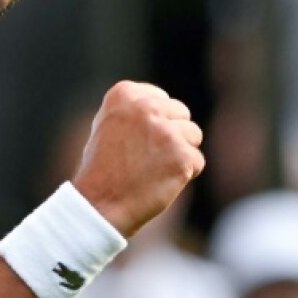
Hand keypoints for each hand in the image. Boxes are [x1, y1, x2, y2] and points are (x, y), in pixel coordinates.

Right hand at [71, 81, 203, 236]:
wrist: (99, 203)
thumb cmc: (103, 167)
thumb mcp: (110, 125)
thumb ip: (136, 110)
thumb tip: (166, 105)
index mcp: (124, 94)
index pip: (160, 98)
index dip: (153, 122)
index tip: (134, 141)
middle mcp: (145, 106)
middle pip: (180, 113)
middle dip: (170, 134)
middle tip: (145, 157)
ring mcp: (165, 131)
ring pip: (193, 134)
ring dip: (179, 153)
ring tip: (152, 169)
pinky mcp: (182, 156)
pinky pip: (197, 161)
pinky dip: (184, 174)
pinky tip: (160, 181)